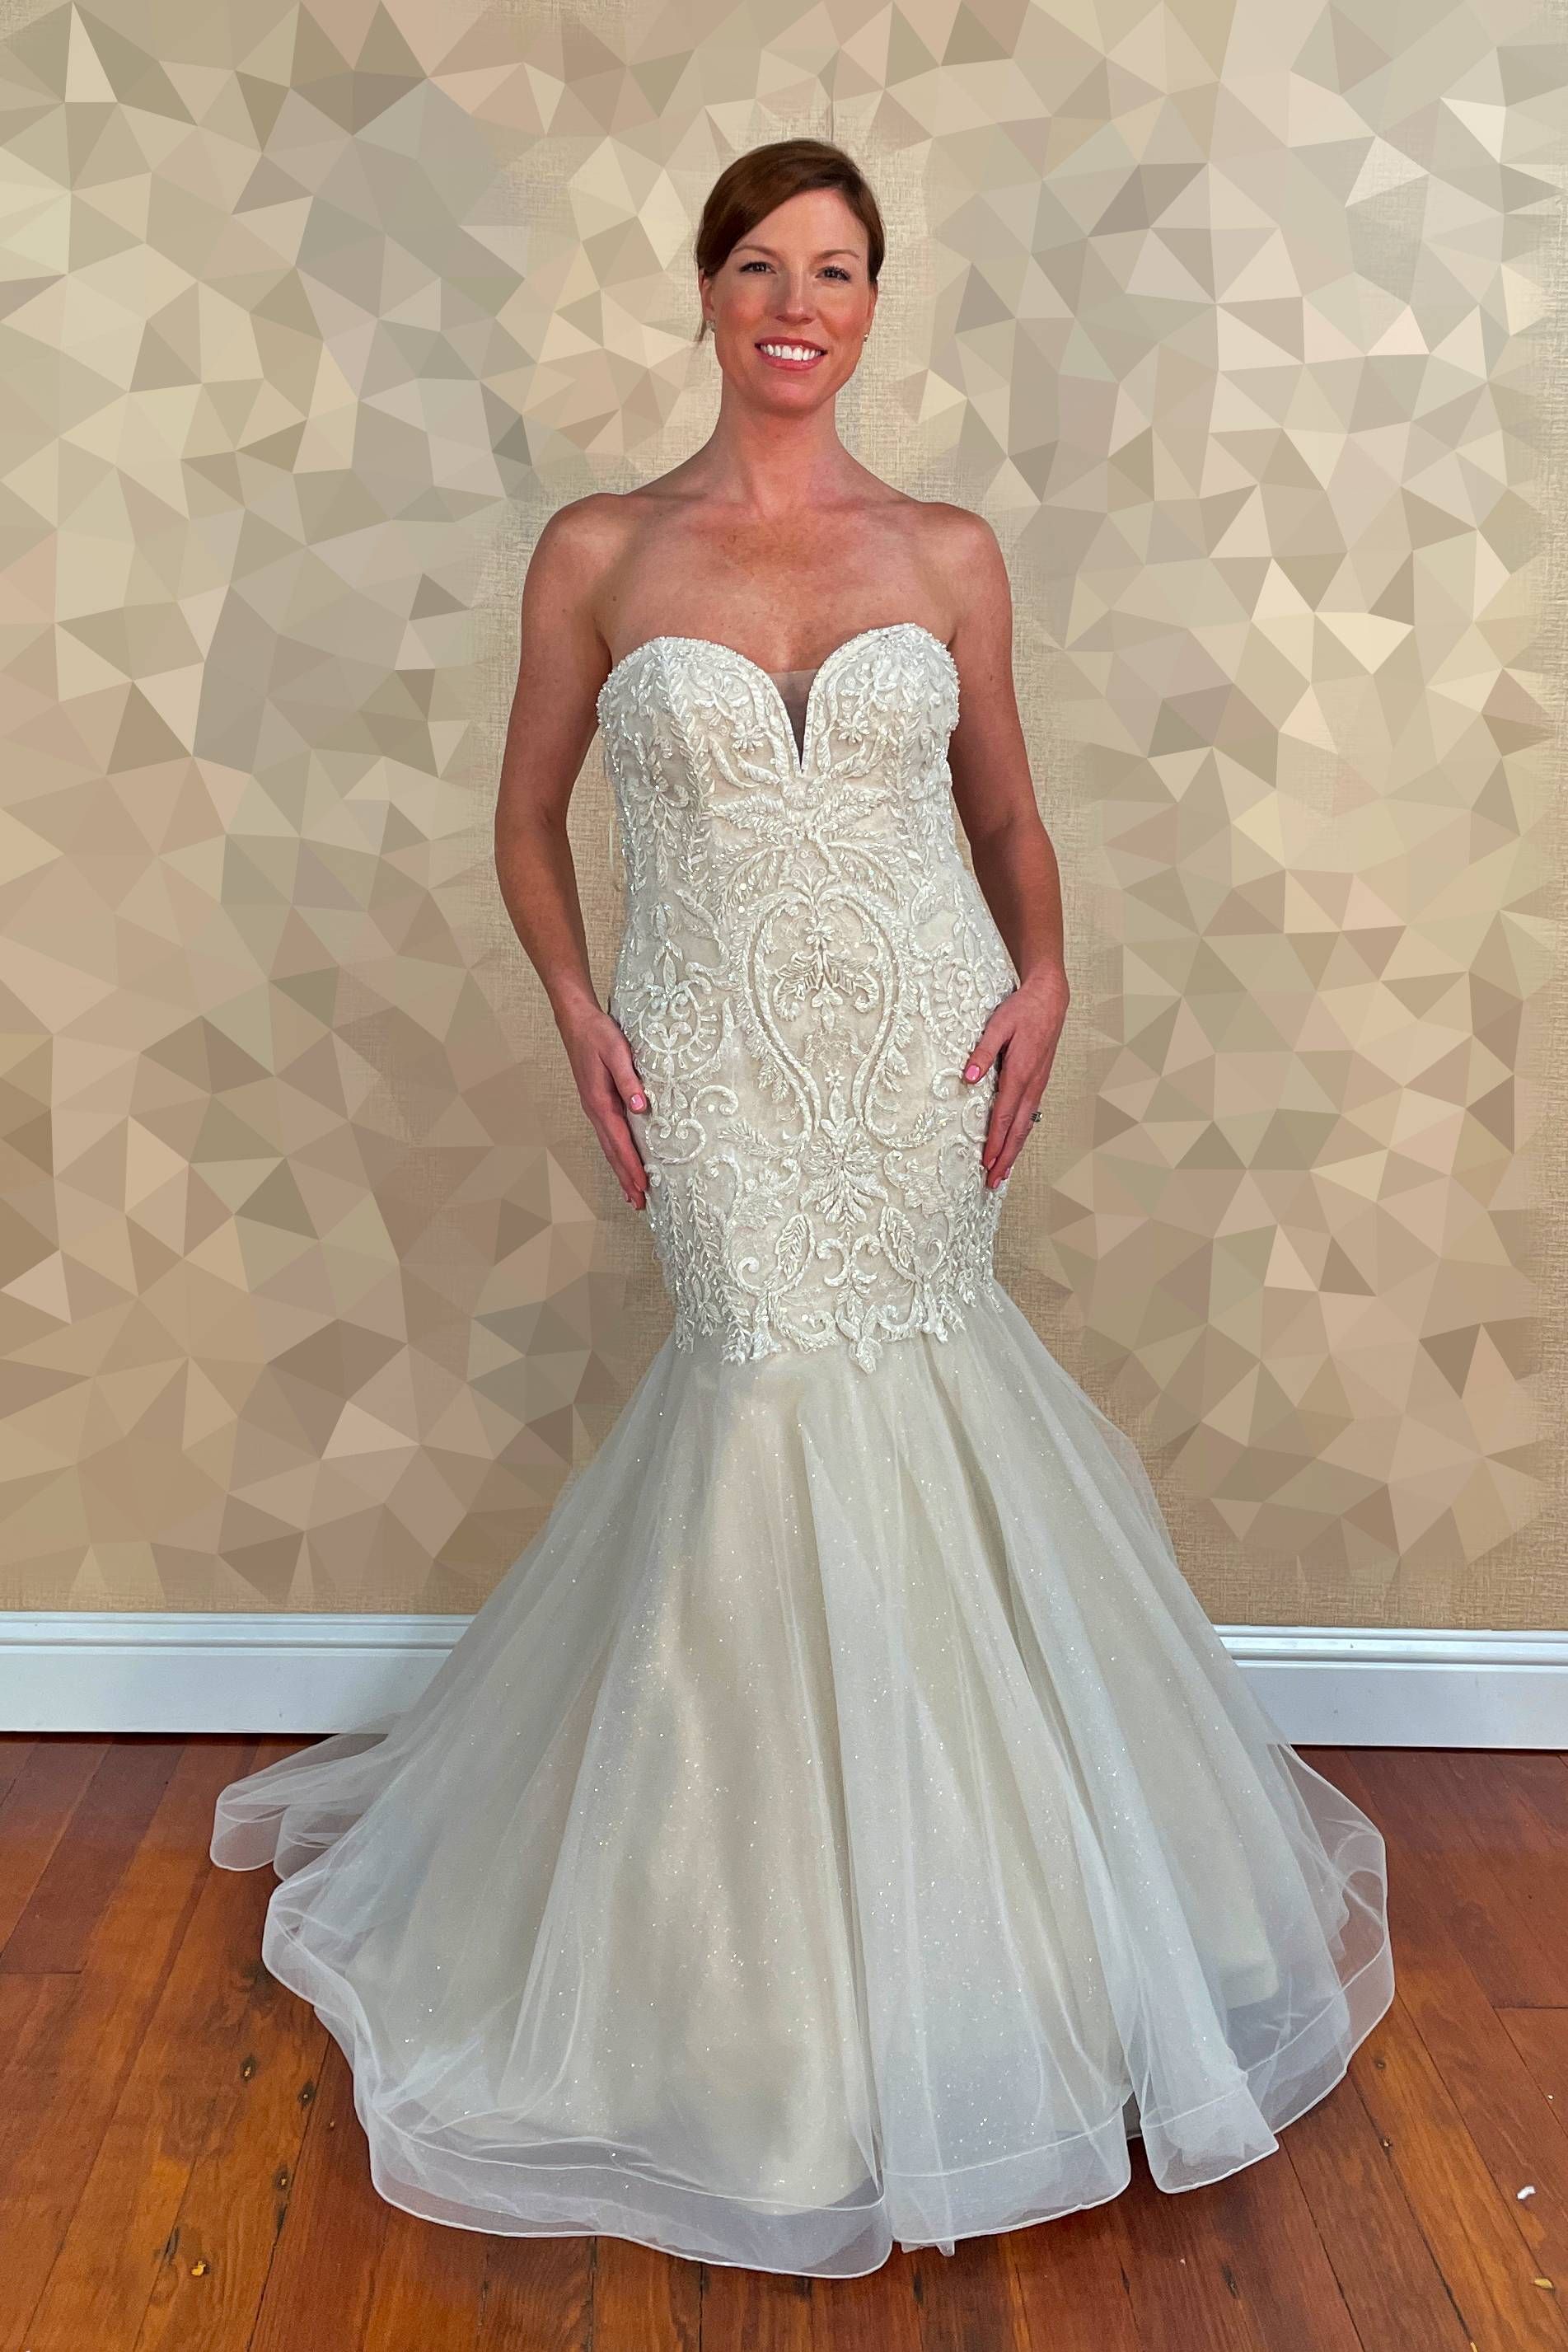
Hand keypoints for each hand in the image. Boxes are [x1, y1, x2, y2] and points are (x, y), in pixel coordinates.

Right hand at [559, 1006, 648, 1209]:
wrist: (577, 1021)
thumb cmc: (598, 1034)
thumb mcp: (617, 1051)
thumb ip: (629, 1079)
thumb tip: (641, 1107)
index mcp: (600, 1102)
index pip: (619, 1142)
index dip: (632, 1166)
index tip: (643, 1187)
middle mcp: (595, 1111)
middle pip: (612, 1152)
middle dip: (626, 1178)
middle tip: (638, 1204)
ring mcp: (595, 1109)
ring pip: (609, 1147)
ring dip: (621, 1170)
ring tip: (632, 1193)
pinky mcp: (597, 1103)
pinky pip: (608, 1135)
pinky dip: (616, 1153)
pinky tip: (622, 1160)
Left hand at [962, 968, 1070, 1189]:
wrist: (1050, 999)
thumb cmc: (1022, 1010)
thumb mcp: (998, 1024)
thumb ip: (983, 1051)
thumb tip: (969, 1076)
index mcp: (1020, 1073)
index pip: (1004, 1116)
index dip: (995, 1142)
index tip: (987, 1162)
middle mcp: (1031, 1084)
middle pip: (1018, 1129)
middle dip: (1006, 1157)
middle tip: (994, 1181)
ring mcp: (1038, 1084)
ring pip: (1026, 1125)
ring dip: (1014, 1149)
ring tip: (1003, 1171)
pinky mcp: (1039, 1081)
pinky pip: (1030, 1114)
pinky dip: (1021, 1133)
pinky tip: (1014, 1141)